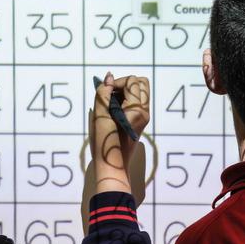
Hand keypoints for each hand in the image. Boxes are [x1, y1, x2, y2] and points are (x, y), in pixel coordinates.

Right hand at [90, 73, 149, 193]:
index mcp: (137, 108)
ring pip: (140, 92)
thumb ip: (103, 93)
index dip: (117, 83)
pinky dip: (126, 100)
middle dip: (125, 84)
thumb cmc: (105, 142)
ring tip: (110, 103)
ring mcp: (144, 116)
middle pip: (141, 83)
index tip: (105, 94)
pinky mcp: (139, 121)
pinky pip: (137, 102)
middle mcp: (144, 111)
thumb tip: (109, 77)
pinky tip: (113, 110)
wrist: (113, 166)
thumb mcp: (99, 116)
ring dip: (125, 92)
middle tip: (110, 95)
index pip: (132, 81)